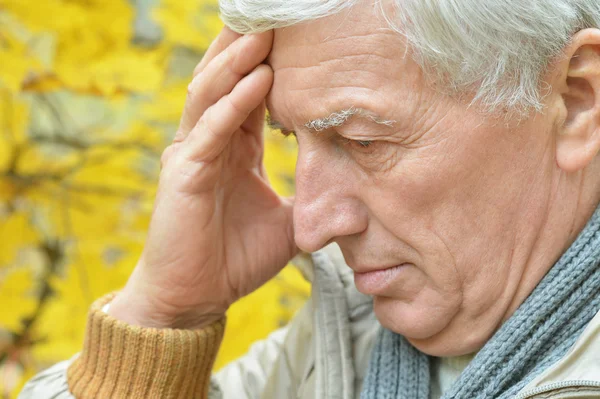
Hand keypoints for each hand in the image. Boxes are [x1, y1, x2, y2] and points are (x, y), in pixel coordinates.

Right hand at [108, 28, 297, 328]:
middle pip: (226, 82)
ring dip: (238, 62)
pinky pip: (211, 131)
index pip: (250, 95)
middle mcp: (209, 143)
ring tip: (265, 32)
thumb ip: (309, 197)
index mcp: (233, 150)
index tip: (296, 41)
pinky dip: (233, 104)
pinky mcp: (185, 174)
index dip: (270, 66)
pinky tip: (258, 80)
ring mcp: (193, 154)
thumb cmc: (235, 258)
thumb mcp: (286, 222)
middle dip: (249, 48)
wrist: (197, 298)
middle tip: (277, 18)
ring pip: (212, 94)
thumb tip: (350, 188)